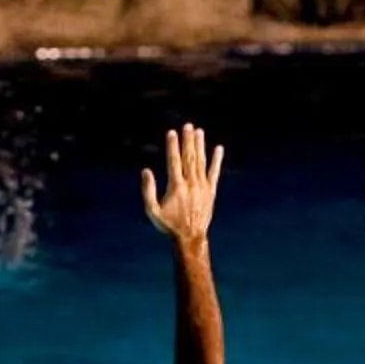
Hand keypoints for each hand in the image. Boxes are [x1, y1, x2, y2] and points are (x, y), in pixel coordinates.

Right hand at [141, 124, 223, 245]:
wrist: (190, 237)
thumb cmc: (169, 225)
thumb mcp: (152, 211)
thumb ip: (148, 190)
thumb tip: (146, 171)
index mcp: (176, 187)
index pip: (174, 161)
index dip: (173, 146)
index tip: (172, 133)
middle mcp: (191, 184)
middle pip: (189, 158)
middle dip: (188, 141)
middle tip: (188, 126)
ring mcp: (202, 187)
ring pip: (201, 162)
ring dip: (200, 146)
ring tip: (199, 131)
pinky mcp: (211, 192)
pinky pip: (214, 173)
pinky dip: (216, 161)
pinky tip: (218, 149)